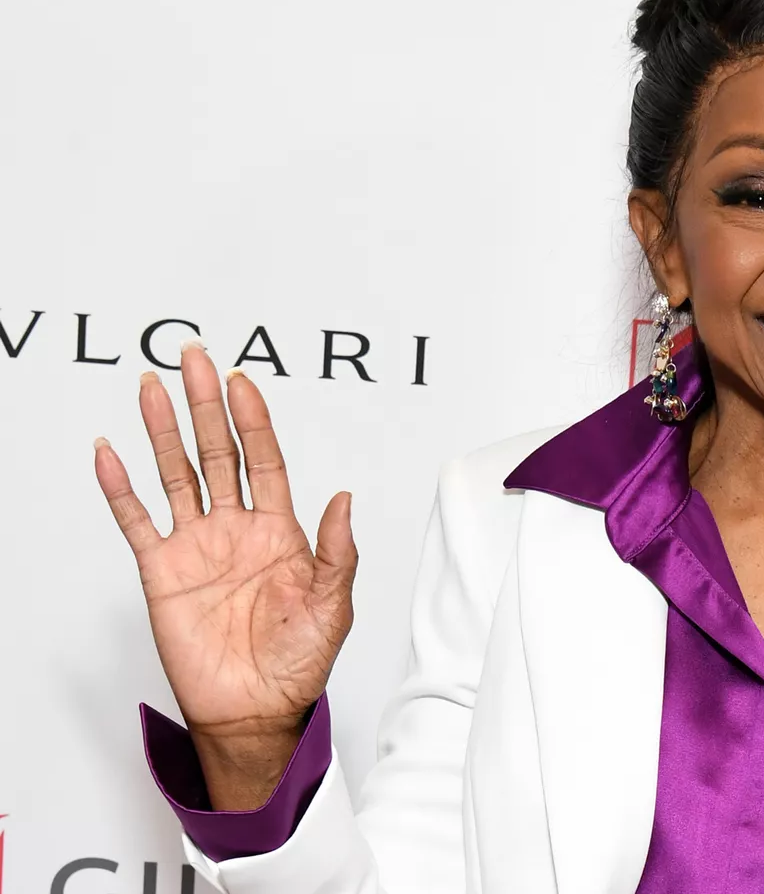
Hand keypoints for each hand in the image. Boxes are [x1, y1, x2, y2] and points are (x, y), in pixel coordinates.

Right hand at [94, 340, 356, 808]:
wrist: (255, 710)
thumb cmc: (298, 662)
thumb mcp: (333, 605)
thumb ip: (337, 552)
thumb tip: (345, 498)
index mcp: (280, 531)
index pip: (266, 460)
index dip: (254, 421)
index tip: (242, 381)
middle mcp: (236, 529)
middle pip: (219, 453)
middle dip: (207, 405)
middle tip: (195, 359)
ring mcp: (197, 546)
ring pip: (177, 474)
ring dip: (164, 431)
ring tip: (151, 387)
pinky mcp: (162, 573)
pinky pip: (137, 521)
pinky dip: (121, 488)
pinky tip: (111, 453)